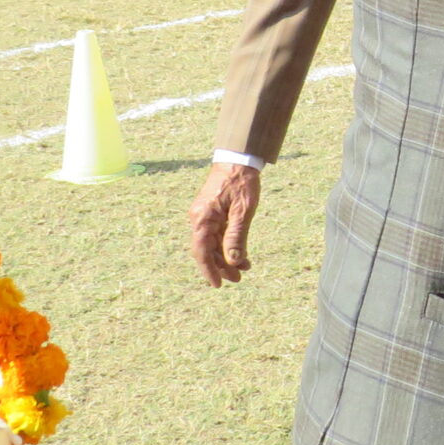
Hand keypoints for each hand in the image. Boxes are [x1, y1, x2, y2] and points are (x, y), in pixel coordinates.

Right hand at [188, 161, 259, 284]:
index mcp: (203, 218)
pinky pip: (217, 234)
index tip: (217, 285)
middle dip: (222, 266)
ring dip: (227, 257)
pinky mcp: (212, 213)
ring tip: (244, 269)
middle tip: (238, 279)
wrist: (238, 159)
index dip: (209, 270)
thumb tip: (233, 261)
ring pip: (213, 244)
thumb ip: (237, 236)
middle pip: (207, 250)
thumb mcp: (243, 211)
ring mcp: (205, 216)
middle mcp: (199, 218)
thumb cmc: (241, 182)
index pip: (202, 251)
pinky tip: (241, 254)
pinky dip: (228, 245)